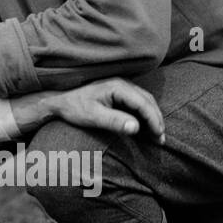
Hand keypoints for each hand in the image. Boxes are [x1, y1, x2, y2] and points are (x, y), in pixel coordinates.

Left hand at [44, 79, 165, 141]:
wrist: (60, 102)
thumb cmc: (75, 108)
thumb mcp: (93, 117)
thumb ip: (115, 121)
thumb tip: (136, 128)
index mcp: (118, 87)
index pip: (143, 103)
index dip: (153, 119)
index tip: (158, 135)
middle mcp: (122, 84)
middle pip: (148, 101)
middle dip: (157, 119)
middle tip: (161, 138)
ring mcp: (121, 88)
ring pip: (145, 101)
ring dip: (153, 117)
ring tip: (158, 135)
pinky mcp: (119, 94)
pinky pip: (138, 103)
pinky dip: (146, 115)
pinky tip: (146, 127)